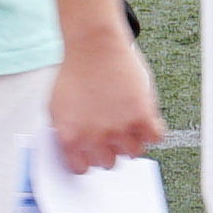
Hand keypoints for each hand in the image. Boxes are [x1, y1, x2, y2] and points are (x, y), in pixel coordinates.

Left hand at [45, 7, 165, 175]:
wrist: (94, 44)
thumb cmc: (76, 70)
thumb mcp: (56, 106)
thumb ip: (64, 132)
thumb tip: (74, 150)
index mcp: (71, 138)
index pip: (81, 168)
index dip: (88, 158)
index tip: (92, 151)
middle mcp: (95, 137)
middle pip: (109, 163)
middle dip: (110, 150)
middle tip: (112, 135)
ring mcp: (120, 128)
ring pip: (133, 153)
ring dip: (132, 141)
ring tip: (129, 126)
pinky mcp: (142, 114)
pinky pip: (156, 137)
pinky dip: (153, 131)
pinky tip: (145, 119)